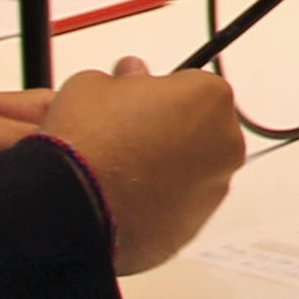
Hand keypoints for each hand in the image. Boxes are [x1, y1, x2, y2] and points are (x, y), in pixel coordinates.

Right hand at [42, 58, 243, 274]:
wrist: (74, 206)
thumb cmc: (88, 143)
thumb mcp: (94, 85)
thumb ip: (125, 77)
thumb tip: (132, 74)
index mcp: (209, 96)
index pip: (193, 84)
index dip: (161, 93)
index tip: (139, 102)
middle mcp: (224, 142)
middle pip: (201, 127)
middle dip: (171, 129)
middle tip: (129, 136)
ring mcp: (214, 186)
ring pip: (194, 168)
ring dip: (168, 167)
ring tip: (122, 170)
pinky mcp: (195, 224)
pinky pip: (181, 204)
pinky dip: (162, 200)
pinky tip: (128, 197)